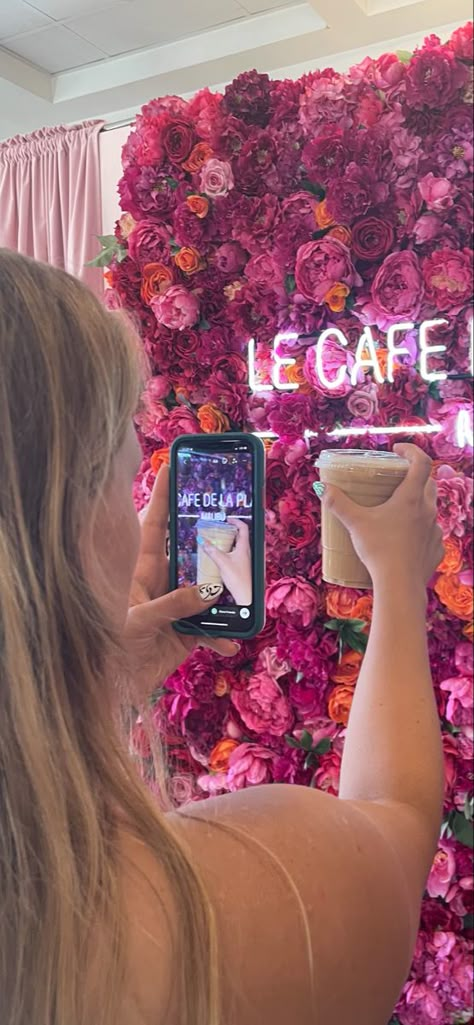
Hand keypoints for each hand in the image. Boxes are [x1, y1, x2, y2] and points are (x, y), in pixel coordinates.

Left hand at [124, 467, 238, 700]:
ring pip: (208, 586)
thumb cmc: (106, 645)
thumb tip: (209, 592)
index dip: (165, 495)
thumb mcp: (136, 621)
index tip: (175, 465)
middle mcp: (160, 580)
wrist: (109, 686)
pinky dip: (222, 635)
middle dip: (213, 536)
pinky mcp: (186, 632)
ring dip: (228, 588)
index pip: (155, 523)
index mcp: (140, 567)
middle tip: (236, 519)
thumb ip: (172, 605)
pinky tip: (230, 641)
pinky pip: (212, 628)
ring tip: (247, 584)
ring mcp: (175, 604)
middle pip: (192, 550)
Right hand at [200, 517, 251, 605]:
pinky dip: (228, 550)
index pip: (243, 528)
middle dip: (230, 530)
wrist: (245, 595)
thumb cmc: (238, 580)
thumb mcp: (222, 562)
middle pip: (240, 535)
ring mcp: (245, 559)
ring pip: (238, 545)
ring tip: (219, 540)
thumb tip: (203, 541)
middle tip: (221, 528)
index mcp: (244, 547)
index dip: (236, 521)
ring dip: (229, 540)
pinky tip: (221, 555)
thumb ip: (212, 551)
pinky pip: (235, 553)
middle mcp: (246, 552)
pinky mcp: (242, 566)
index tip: (228, 519)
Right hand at [323, 444, 443, 586]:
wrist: (400, 585)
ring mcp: (434, 530)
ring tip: (396, 513)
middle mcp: (427, 510)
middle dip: (415, 477)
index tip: (397, 451)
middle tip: (396, 481)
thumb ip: (338, 504)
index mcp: (411, 498)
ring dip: (417, 505)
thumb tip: (323, 488)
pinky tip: (405, 539)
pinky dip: (419, 530)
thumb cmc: (379, 550)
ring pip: (430, 509)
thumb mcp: (355, 523)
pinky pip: (430, 533)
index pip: (421, 462)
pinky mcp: (436, 549)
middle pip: (428, 483)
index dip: (411, 450)